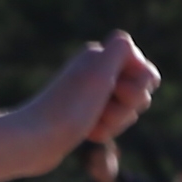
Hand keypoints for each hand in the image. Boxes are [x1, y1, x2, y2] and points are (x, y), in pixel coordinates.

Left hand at [18, 38, 161, 157]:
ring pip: (128, 112)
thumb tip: (124, 41)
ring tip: (90, 125)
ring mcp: (91, 95)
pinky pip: (112, 125)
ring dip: (115, 122)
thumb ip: (121, 50)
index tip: (116, 90)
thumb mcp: (100, 73)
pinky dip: (104, 131)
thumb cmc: (69, 108)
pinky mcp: (85, 116)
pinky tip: (86, 134)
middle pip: (140, 94)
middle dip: (127, 108)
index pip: (147, 73)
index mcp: (100, 57)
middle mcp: (96, 71)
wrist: (34, 140)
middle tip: (101, 110)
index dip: (139, 87)